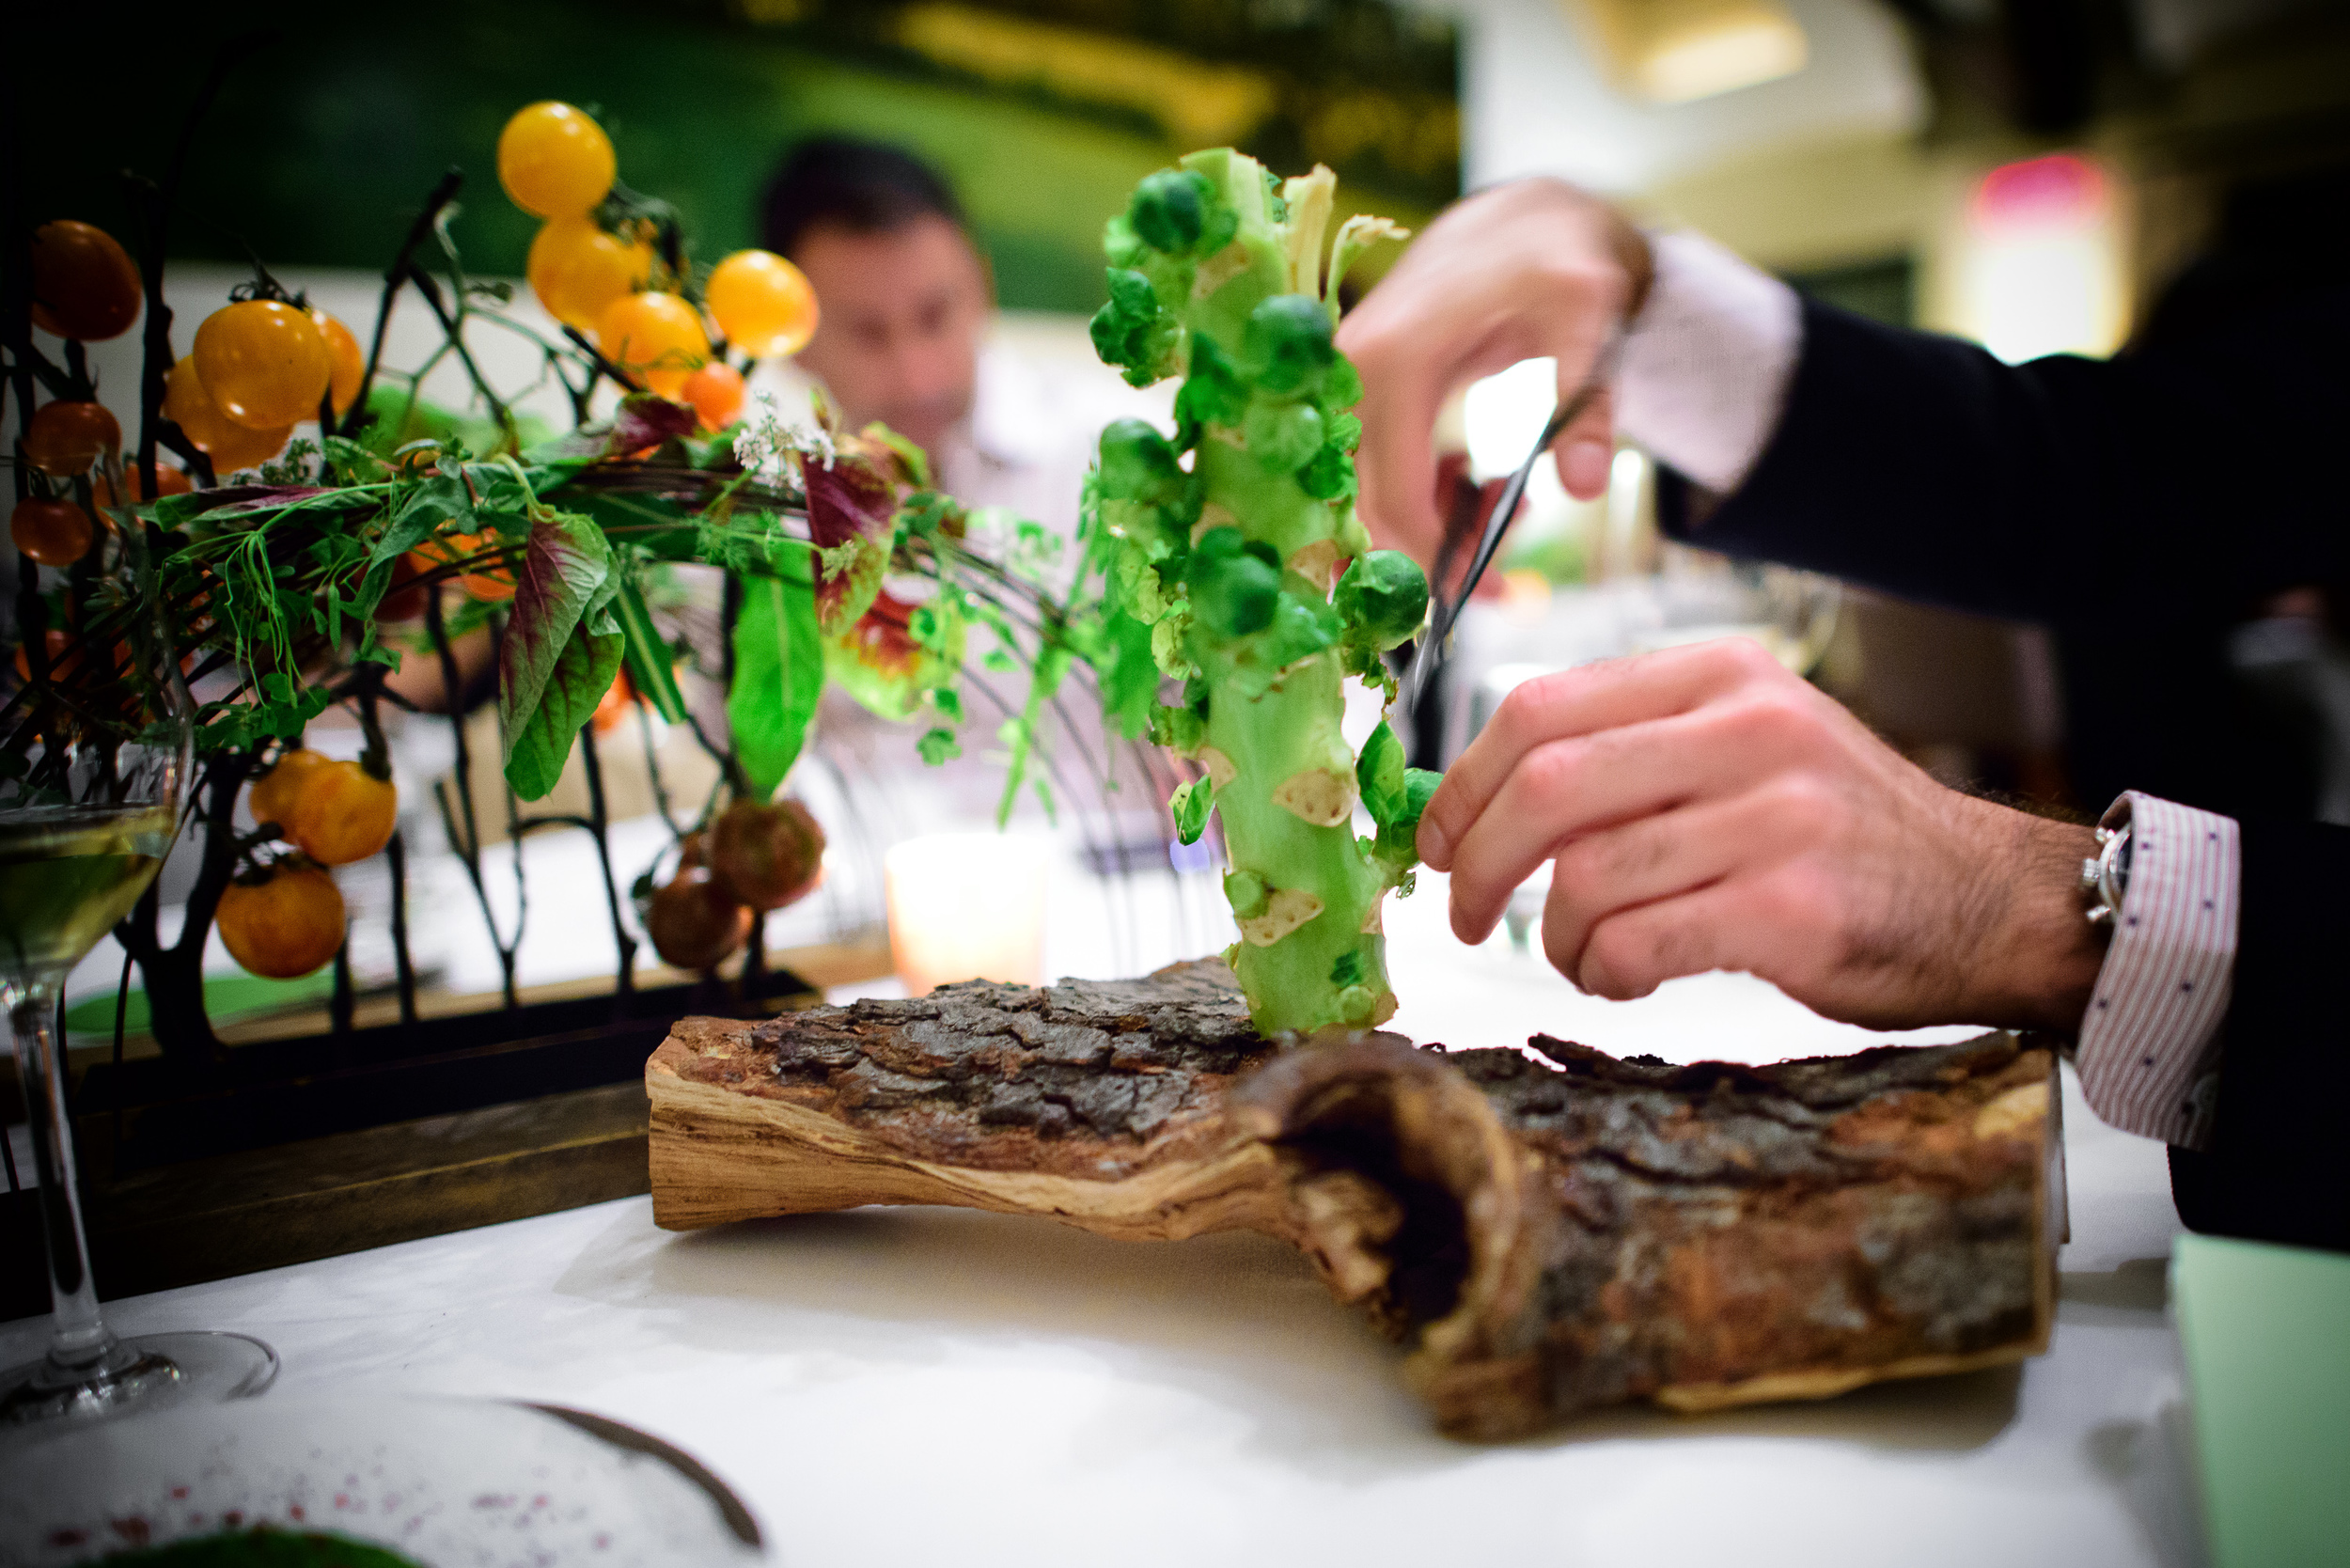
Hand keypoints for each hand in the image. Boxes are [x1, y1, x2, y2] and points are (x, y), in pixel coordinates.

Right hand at [1336, 179, 1651, 571]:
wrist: (1519, 223)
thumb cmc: (1549, 262)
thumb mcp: (1587, 320)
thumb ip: (1584, 403)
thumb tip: (1579, 485)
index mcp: (1393, 359)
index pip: (1393, 492)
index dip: (1438, 555)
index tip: (1493, 591)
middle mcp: (1352, 374)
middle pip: (1367, 506)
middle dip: (1432, 555)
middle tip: (1504, 577)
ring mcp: (1349, 385)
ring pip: (1365, 496)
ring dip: (1429, 527)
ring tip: (1505, 509)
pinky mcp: (1360, 395)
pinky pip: (1372, 471)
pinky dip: (1421, 499)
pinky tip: (1476, 486)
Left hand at [1414, 638, 2103, 1032]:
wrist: (1990, 902)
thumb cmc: (1840, 835)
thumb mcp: (1748, 746)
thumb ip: (1636, 749)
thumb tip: (1482, 795)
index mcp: (1720, 676)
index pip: (1539, 708)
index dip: (1461, 782)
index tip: (1434, 839)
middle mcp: (1747, 730)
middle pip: (1545, 788)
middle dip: (1475, 863)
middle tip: (1464, 914)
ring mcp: (1774, 817)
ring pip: (1583, 876)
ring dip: (1555, 937)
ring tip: (1583, 954)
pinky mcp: (1792, 909)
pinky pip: (1636, 942)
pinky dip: (1603, 972)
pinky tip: (1626, 977)